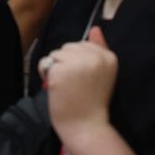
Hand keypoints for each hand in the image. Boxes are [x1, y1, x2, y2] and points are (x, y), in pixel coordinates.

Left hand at [44, 26, 118, 150]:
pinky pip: (46, 63)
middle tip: (75, 85)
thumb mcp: (102, 73)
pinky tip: (58, 89)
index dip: (78, 62)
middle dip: (66, 63)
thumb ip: (99, 49)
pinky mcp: (61, 70)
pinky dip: (46, 75)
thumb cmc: (92, 102)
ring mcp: (78, 63)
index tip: (85, 80)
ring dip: (56, 69)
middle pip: (68, 47)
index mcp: (108, 57)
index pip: (82, 45)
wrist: (86, 127)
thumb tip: (95, 27)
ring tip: (67, 87)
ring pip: (56, 54)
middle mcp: (95, 57)